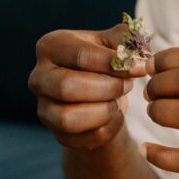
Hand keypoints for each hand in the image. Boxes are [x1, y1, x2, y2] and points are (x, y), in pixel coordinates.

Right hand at [29, 26, 146, 149]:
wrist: (101, 94)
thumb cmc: (106, 62)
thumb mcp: (115, 43)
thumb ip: (127, 40)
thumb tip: (139, 57)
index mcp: (51, 46)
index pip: (80, 55)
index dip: (114, 63)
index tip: (140, 68)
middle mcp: (38, 77)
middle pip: (67, 87)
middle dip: (107, 88)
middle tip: (127, 85)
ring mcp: (44, 109)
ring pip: (68, 118)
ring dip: (104, 111)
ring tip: (117, 100)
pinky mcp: (58, 134)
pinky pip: (85, 139)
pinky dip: (109, 129)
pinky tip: (116, 115)